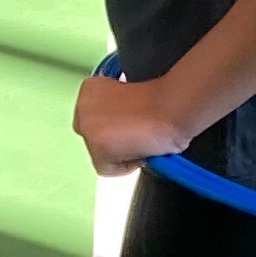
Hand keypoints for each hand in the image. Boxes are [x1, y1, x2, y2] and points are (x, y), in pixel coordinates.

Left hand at [72, 72, 189, 176]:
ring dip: (120, 153)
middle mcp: (83, 105)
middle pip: (92, 137)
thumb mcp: (130, 96)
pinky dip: (125, 165)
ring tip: (142, 143)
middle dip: (112, 141)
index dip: (114, 125)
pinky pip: (107, 168)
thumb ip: (116, 109)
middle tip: (136, 138)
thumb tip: (119, 128)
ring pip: (99, 154)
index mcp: (90, 88)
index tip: (129, 126)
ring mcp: (88, 127)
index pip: (93, 118)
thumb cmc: (163, 102)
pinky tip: (141, 151)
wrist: (172, 107)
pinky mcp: (97, 147)